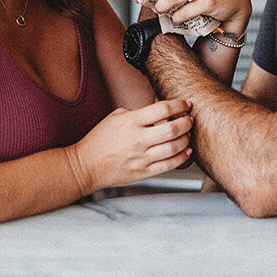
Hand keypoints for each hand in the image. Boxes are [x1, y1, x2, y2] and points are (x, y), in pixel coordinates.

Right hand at [68, 97, 191, 193]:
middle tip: (190, 119)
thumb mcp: (117, 117)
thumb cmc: (100, 140)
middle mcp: (138, 140)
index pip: (163, 109)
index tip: (186, 103)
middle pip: (173, 129)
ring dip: (186, 139)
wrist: (86, 165)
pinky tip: (186, 151)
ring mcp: (141, 158)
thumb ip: (139, 113)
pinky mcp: (143, 172)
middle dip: (187, 122)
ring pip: (174, 148)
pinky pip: (169, 165)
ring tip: (188, 134)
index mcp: (131, 122)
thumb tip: (161, 108)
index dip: (179, 104)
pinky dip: (182, 157)